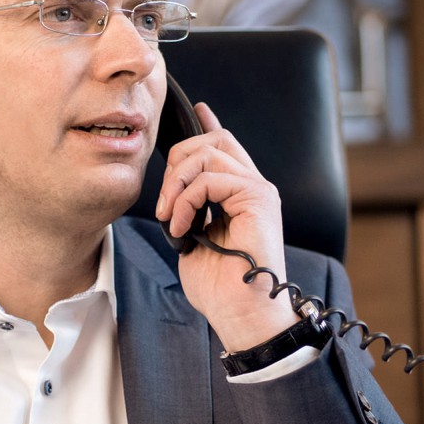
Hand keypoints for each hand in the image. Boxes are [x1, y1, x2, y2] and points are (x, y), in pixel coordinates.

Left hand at [153, 101, 297, 352]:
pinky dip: (186, 201)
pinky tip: (181, 226)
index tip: (194, 110)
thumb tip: (174, 189)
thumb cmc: (219, 288)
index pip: (225, 146)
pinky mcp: (259, 199)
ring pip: (208, 155)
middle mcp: (254, 187)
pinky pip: (209, 179)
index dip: (207, 125)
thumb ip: (190, 208)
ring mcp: (259, 191)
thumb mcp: (193, 238)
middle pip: (214, 141)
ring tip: (170, 218)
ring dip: (176, 184)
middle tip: (164, 201)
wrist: (241, 314)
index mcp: (241, 195)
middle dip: (178, 160)